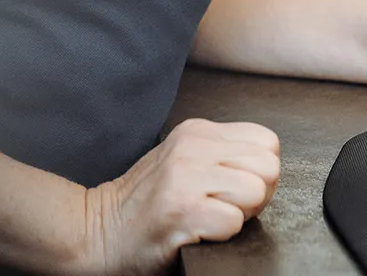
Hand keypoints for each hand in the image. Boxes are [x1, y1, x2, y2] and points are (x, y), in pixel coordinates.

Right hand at [75, 117, 280, 275]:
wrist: (98, 230)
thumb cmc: (146, 202)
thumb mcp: (184, 161)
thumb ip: (223, 155)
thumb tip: (268, 169)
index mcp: (196, 131)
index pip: (267, 142)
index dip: (258, 172)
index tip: (231, 188)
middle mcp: (191, 147)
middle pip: (269, 166)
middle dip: (256, 195)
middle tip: (222, 205)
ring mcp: (185, 176)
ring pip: (256, 191)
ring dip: (239, 215)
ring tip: (208, 217)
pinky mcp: (181, 209)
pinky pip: (234, 222)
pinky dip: (221, 235)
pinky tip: (196, 230)